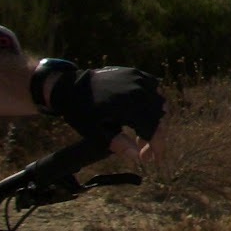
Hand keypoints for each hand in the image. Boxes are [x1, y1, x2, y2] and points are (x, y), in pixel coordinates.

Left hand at [49, 66, 165, 163]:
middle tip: (144, 148)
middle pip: (159, 116)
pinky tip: (143, 110)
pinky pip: (155, 88)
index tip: (153, 157)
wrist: (71, 86)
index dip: (156, 145)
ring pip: (159, 102)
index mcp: (128, 106)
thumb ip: (116, 144)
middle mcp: (139, 91)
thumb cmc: (80, 112)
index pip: (153, 128)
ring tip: (141, 131)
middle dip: (156, 135)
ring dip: (155, 118)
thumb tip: (136, 155)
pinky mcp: (137, 73)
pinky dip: (153, 101)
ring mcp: (139, 79)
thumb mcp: (94, 132)